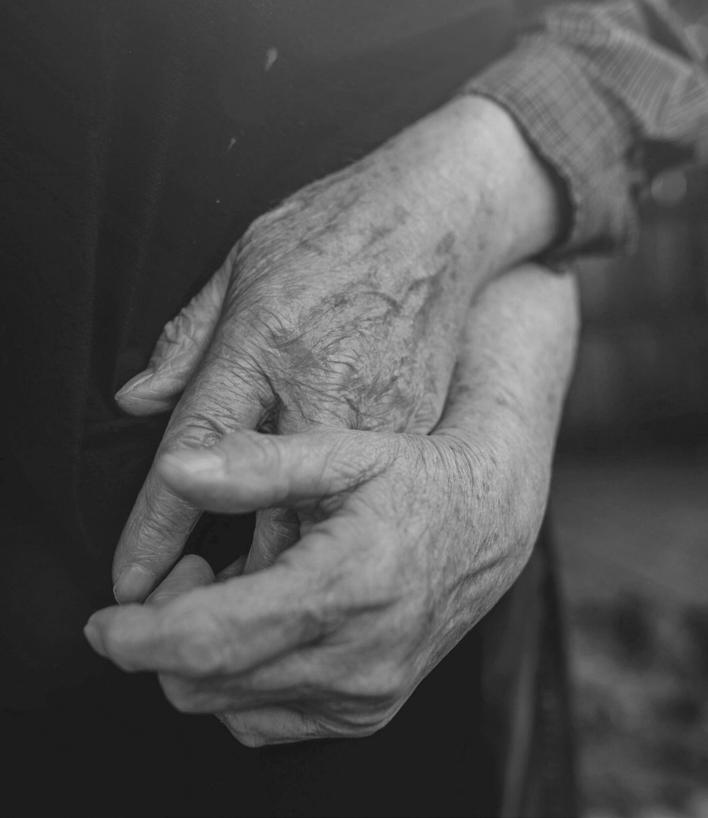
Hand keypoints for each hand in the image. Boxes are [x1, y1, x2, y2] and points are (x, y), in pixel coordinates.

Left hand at [86, 421, 539, 746]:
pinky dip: (241, 680)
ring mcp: (365, 694)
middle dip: (166, 638)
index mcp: (345, 586)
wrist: (486, 525)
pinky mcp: (367, 711)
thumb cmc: (414, 479)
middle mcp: (357, 658)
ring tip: (233, 588)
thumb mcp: (344, 453)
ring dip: (204, 657)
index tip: (102, 622)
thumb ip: (256, 463)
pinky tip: (264, 624)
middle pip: (207, 683)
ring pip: (230, 707)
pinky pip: (267, 720)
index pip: (210, 640)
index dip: (138, 637)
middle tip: (194, 570)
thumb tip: (174, 469)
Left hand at [110, 96, 559, 601]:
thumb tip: (137, 400)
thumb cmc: (333, 234)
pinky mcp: (413, 434)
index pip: (196, 457)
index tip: (131, 582)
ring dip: (274, 571)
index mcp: (264, 350)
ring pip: (320, 526)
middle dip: (220, 580)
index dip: (156, 529)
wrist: (436, 224)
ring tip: (238, 601)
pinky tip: (311, 554)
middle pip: (263, 517)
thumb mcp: (244, 262)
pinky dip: (329, 536)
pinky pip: (363, 501)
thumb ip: (188, 339)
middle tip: (182, 610)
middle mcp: (321, 398)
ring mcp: (377, 423)